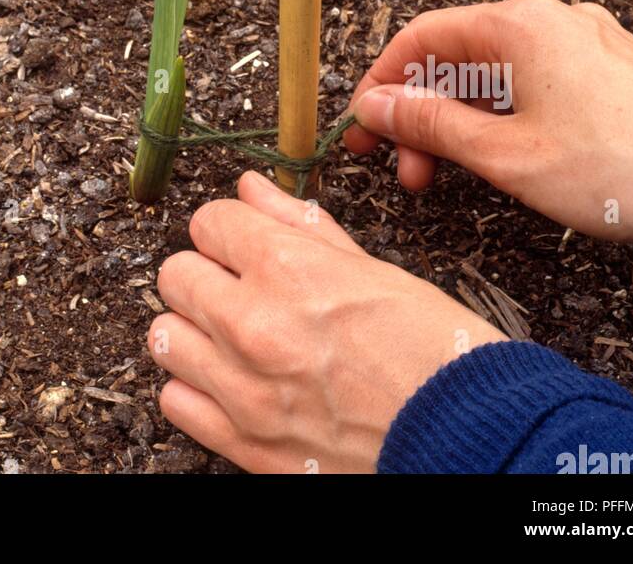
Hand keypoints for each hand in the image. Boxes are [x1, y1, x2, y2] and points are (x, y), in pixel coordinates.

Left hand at [149, 170, 503, 472]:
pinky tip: (232, 382)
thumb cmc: (436, 353)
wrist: (467, 442)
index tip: (244, 241)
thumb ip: (300, 225)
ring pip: (165, 335)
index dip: (229, 228)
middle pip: (175, 274)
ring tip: (233, 336)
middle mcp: (254, 324)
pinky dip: (195, 388)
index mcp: (289, 268)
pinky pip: (175, 401)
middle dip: (205, 273)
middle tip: (240, 287)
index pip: (209, 221)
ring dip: (195, 330)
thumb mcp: (375, 269)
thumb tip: (252, 189)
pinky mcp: (244, 444)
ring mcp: (244, 389)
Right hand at [347, 0, 632, 249]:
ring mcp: (583, 39)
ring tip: (448, 177)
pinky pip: (533, 80)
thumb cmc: (623, 171)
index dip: (381, 84)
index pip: (421, 38)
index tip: (363, 128)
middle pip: (457, 56)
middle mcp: (549, 17)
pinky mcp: (607, 66)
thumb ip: (430, 125)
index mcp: (518, 24)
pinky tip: (501, 159)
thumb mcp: (505, 155)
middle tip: (405, 170)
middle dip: (422, 113)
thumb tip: (375, 106)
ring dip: (461, 121)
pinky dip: (503, 115)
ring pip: (496, 73)